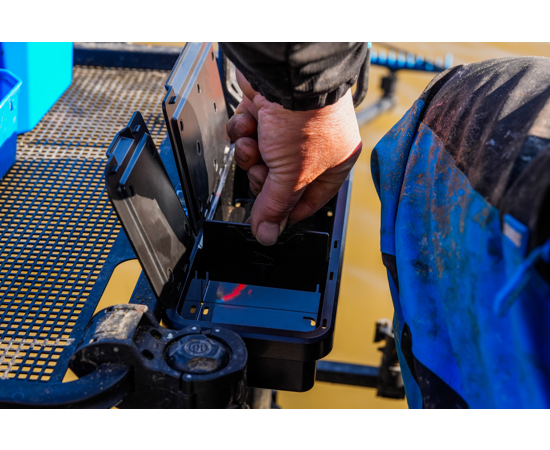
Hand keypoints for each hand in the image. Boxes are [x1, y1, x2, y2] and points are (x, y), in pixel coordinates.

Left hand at [226, 70, 361, 245]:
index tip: (269, 220)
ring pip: (260, 158)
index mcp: (335, 163)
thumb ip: (276, 207)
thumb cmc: (305, 118)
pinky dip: (244, 132)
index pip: (310, 200)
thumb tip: (267, 235)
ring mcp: (288, 129)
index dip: (287, 212)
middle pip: (279, 181)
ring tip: (255, 143)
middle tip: (263, 171)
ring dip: (252, 154)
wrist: (286, 75)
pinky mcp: (266, 113)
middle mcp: (315, 146)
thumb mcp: (292, 175)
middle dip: (264, 178)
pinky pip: (248, 135)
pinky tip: (249, 125)